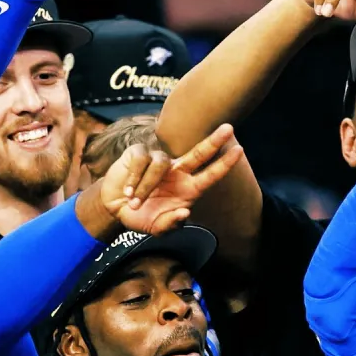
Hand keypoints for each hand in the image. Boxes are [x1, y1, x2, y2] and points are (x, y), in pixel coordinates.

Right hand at [100, 124, 243, 234]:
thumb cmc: (141, 216)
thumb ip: (170, 225)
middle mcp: (177, 171)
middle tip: (229, 128)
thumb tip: (183, 214)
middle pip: (198, 153)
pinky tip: (128, 192)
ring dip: (145, 187)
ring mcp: (159, 160)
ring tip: (134, 203)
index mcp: (187, 188)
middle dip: (214, 141)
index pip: (210, 174)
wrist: (115, 208)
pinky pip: (141, 161)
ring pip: (160, 164)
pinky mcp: (139, 154)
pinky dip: (133, 180)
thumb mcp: (156, 228)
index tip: (240, 150)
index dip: (225, 163)